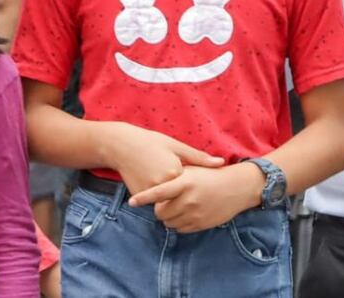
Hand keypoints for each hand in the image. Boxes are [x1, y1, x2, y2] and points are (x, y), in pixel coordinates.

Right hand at [105, 124, 224, 195]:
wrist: (121, 146)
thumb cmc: (152, 142)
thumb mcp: (176, 146)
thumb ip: (199, 158)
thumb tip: (222, 163)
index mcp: (176, 173)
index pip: (194, 185)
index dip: (196, 181)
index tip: (197, 176)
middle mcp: (163, 186)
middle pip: (182, 195)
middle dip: (184, 191)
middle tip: (179, 178)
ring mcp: (150, 193)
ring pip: (168, 200)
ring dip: (171, 195)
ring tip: (164, 177)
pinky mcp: (140, 197)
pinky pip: (155, 201)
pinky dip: (158, 195)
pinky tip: (153, 180)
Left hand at [127, 163, 264, 232]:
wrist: (238, 187)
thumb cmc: (213, 175)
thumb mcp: (194, 169)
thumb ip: (176, 176)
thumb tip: (156, 182)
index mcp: (185, 182)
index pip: (158, 192)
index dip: (143, 198)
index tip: (132, 202)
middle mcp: (189, 199)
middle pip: (161, 212)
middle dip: (159, 209)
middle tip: (166, 202)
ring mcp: (195, 213)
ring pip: (169, 223)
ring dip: (169, 217)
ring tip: (177, 206)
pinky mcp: (200, 224)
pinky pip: (180, 229)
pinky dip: (179, 223)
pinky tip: (186, 213)